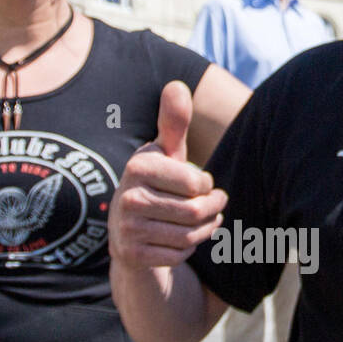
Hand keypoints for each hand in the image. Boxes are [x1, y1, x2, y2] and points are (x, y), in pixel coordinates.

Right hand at [109, 80, 226, 269]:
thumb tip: (176, 85)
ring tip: (205, 221)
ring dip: (204, 230)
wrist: (128, 233)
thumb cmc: (158, 186)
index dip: (207, 185)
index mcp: (139, 166)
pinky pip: (178, 255)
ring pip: (189, 236)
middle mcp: (127, 196)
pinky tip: (182, 240)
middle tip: (216, 205)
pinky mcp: (131, 256)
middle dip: (213, 210)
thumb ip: (174, 123)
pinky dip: (187, 250)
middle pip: (195, 211)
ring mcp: (126, 229)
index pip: (197, 182)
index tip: (201, 183)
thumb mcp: (167, 154)